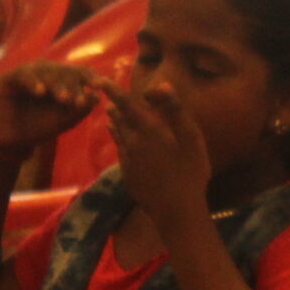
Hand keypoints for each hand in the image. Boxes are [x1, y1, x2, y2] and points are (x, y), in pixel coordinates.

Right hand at [0, 63, 103, 157]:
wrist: (11, 141)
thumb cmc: (40, 128)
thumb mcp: (64, 120)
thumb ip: (80, 109)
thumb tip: (97, 97)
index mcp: (64, 79)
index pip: (81, 73)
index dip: (91, 78)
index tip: (101, 87)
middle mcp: (48, 72)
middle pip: (66, 71)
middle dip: (75, 85)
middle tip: (78, 101)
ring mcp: (30, 73)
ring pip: (47, 72)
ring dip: (57, 84)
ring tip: (64, 98)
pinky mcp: (10, 77)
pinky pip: (24, 75)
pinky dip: (33, 81)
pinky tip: (40, 92)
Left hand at [107, 83, 212, 228]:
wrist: (175, 209)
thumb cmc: (189, 171)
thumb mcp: (190, 138)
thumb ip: (175, 110)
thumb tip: (160, 84)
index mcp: (148, 130)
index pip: (126, 105)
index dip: (112, 91)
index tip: (99, 79)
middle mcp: (133, 142)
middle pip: (120, 119)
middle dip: (113, 103)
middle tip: (104, 91)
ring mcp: (128, 159)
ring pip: (118, 134)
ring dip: (114, 120)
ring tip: (109, 110)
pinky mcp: (128, 173)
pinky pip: (120, 149)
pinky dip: (117, 137)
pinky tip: (118, 136)